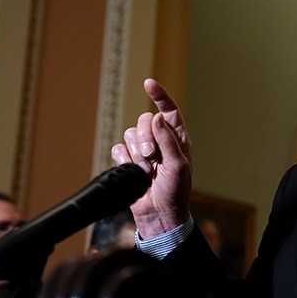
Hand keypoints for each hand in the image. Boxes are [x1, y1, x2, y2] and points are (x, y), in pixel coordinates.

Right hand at [110, 79, 192, 238]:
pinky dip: (124, 160)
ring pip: (130, 135)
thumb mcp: (178, 165)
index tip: (149, 84)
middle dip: (144, 137)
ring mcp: (143, 150)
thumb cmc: (175, 191)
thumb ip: (168, 140)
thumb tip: (157, 117)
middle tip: (150, 155)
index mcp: (177, 138)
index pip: (168, 111)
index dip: (160, 96)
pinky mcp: (128, 161)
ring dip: (136, 154)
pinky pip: (118, 149)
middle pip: (144, 121)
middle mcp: (160, 140)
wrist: (159, 213)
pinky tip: (134, 172)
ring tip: (146, 171)